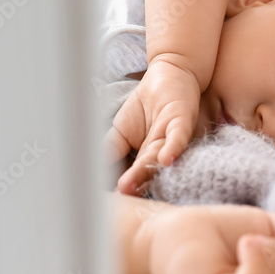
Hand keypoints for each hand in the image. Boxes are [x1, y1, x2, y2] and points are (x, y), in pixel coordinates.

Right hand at [108, 56, 200, 194]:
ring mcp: (171, 136)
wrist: (173, 71)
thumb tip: (93, 172)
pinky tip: (166, 159)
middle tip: (114, 200)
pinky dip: (172, 147)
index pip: (129, 176)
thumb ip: (110, 150)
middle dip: (129, 185)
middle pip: (143, 171)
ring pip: (156, 156)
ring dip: (144, 171)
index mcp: (145, 158)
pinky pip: (178, 135)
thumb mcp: (122, 130)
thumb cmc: (147, 104)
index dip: (117, 186)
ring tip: (128, 186)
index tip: (100, 202)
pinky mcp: (181, 118)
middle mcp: (160, 152)